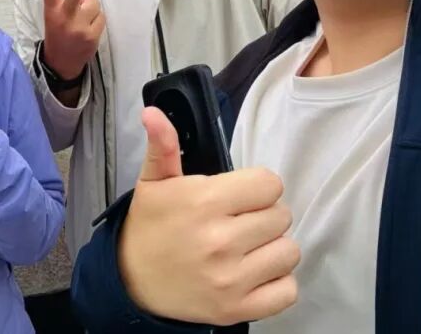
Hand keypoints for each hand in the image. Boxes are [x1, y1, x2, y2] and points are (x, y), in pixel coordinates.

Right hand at [38, 0, 104, 81]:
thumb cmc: (58, 35)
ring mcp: (80, 28)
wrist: (61, 63)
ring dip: (91, 7)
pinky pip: (101, 17)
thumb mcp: (53, 19)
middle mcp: (66, 18)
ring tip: (84, 19)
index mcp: (53, 12)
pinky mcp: (92, 36)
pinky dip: (97, 19)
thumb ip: (66, 5)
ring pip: (94, 3)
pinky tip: (89, 28)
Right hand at [118, 108, 299, 325]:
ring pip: (289, 251)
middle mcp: (221, 241)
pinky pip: (288, 291)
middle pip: (282, 215)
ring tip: (247, 247)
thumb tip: (153, 113)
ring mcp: (231, 279)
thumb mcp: (153, 182)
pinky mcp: (238, 309)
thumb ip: (163, 145)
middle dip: (263, 215)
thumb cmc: (149, 227)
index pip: (270, 184)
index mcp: (204, 202)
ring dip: (272, 248)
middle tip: (238, 222)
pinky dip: (277, 282)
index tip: (239, 196)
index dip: (257, 187)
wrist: (131, 283)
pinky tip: (254, 273)